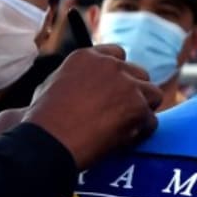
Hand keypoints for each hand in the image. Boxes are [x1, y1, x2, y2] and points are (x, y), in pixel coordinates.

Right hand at [22, 44, 160, 167]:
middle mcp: (109, 65)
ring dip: (143, 110)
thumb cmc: (44, 119)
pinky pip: (151, 121)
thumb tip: (85, 87)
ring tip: (126, 127)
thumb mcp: (51, 85)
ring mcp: (127, 85)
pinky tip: (123, 141)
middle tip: (121, 112)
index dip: (119, 74)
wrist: (49, 140)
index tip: (115, 89)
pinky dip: (141, 133)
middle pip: (139, 73)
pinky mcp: (138, 107)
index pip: (117, 54)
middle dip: (134, 91)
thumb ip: (76, 78)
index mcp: (86, 56)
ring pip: (152, 94)